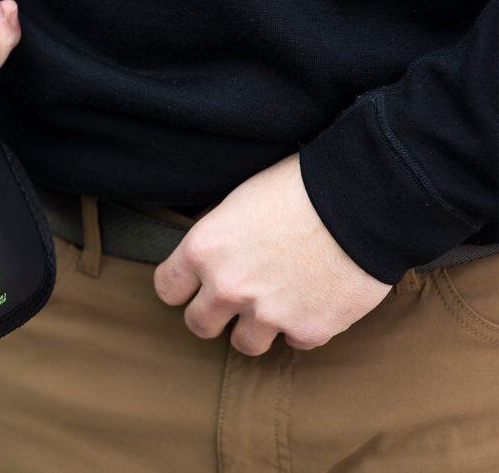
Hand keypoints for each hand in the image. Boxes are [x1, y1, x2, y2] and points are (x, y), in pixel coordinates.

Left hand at [153, 154, 390, 355]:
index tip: (195, 285)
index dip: (182, 287)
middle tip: (236, 299)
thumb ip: (216, 237)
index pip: (167, 289)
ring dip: (256, 328)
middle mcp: (228, 287)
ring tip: (275, 303)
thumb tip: (209, 256)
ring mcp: (268, 313)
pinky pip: (295, 342)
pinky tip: (314, 299)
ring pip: (244, 344)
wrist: (363, 198)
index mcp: (204, 250)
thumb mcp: (238, 201)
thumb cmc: (299, 186)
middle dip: (214, 314)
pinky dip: (303, 326)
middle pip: (198, 325)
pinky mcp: (309, 329)